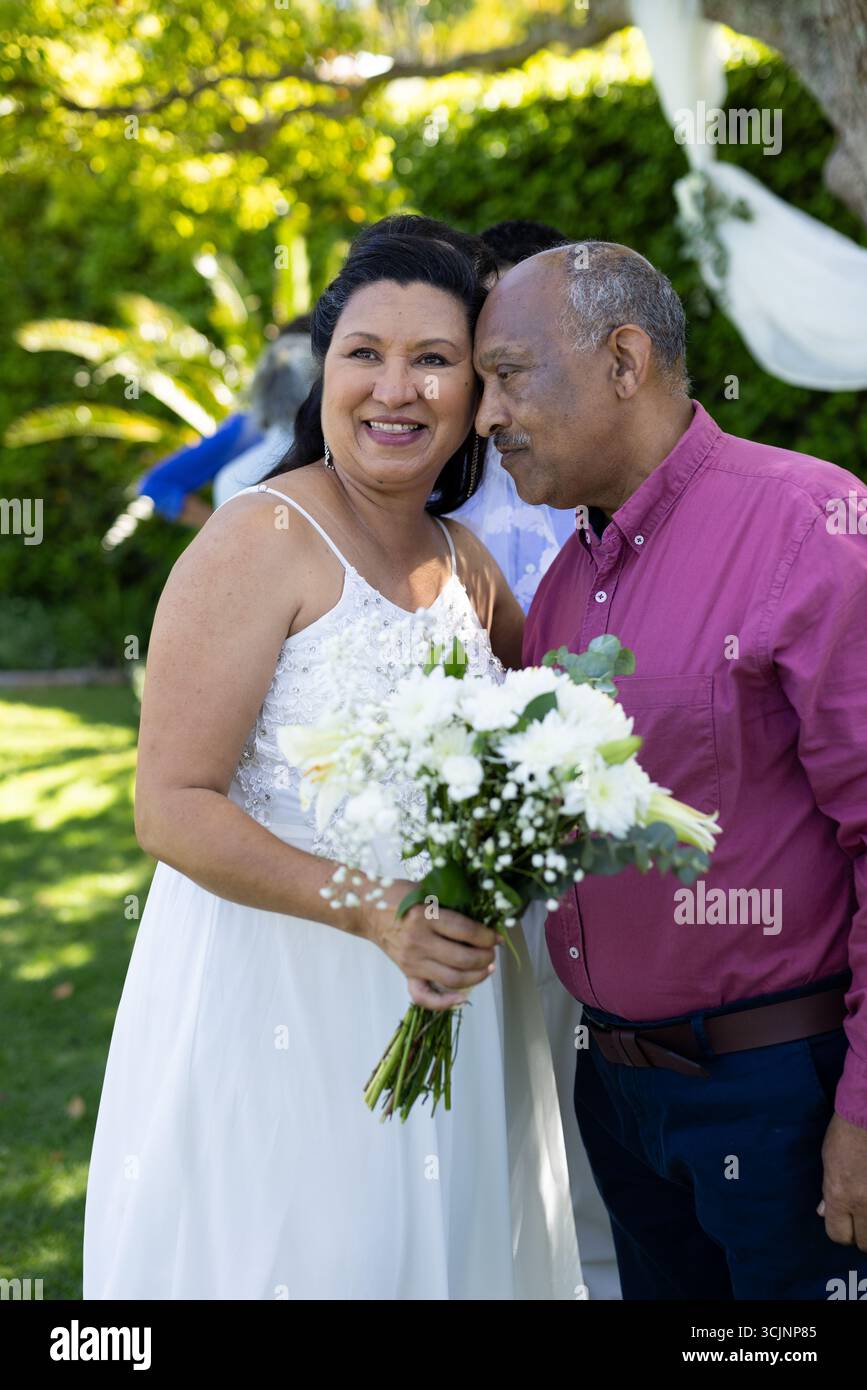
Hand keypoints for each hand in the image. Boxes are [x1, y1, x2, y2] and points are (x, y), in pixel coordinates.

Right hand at [360, 879, 499, 1012]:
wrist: (367, 910)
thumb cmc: (398, 896)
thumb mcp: (426, 889)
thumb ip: (451, 903)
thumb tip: (483, 919)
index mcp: (425, 915)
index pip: (466, 931)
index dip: (487, 936)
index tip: (497, 936)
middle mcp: (419, 941)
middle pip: (463, 959)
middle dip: (486, 957)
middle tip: (492, 951)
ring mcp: (412, 961)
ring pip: (452, 979)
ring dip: (476, 976)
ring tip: (486, 967)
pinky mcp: (406, 973)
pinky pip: (424, 997)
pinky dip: (444, 1003)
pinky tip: (462, 997)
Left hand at [818, 1112, 866, 1249]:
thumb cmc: (845, 1134)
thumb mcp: (828, 1161)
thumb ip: (828, 1191)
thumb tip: (823, 1212)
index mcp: (840, 1195)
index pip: (837, 1235)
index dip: (840, 1231)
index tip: (844, 1224)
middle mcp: (864, 1204)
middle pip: (865, 1243)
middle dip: (862, 1235)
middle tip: (862, 1220)